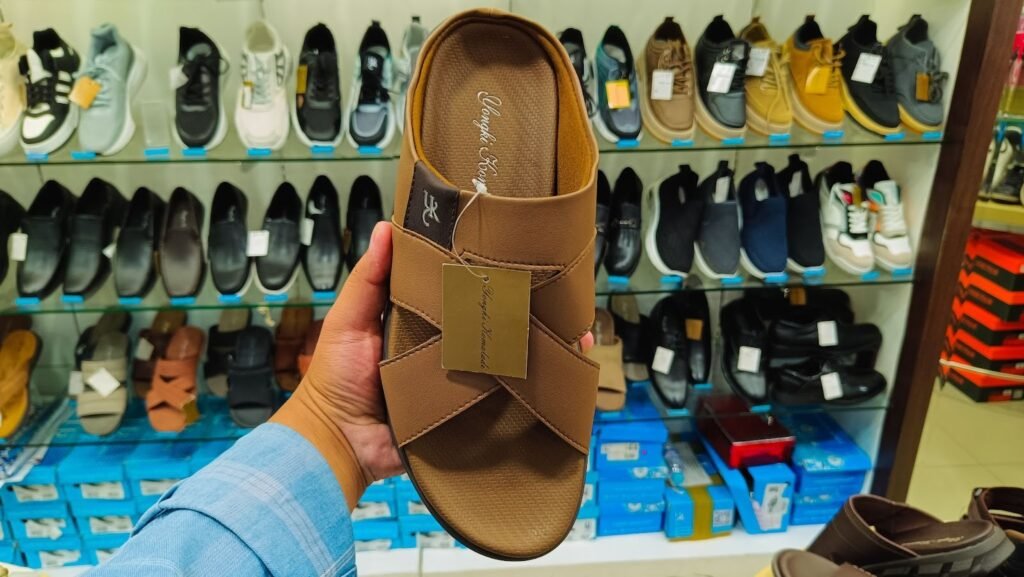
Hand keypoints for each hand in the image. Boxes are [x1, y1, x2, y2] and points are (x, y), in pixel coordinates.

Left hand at [274, 221, 594, 509]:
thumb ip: (369, 277)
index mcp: (425, 319)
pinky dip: (531, 393)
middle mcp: (449, 347)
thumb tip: (387, 226)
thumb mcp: (348, 319)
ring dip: (539, 350)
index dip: (488, 275)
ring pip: (507, 361)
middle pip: (494, 324)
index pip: (463, 290)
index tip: (520, 254)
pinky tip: (560, 380)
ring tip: (575, 337)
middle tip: (562, 298)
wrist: (338, 442)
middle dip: (528, 312)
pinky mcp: (466, 414)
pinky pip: (502, 402)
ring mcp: (461, 381)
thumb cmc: (336, 378)